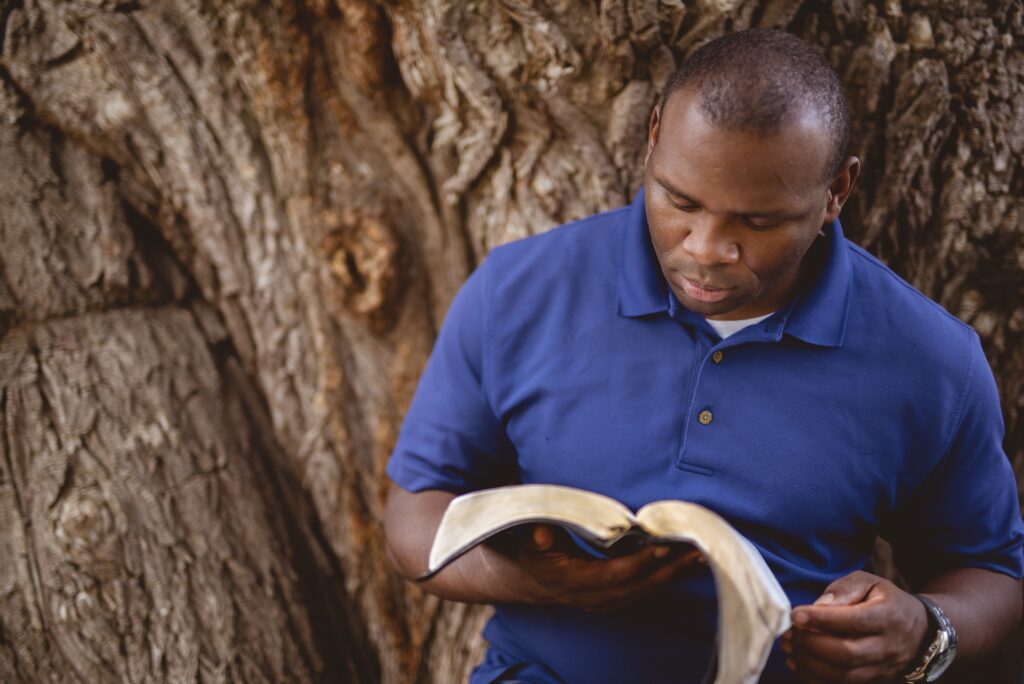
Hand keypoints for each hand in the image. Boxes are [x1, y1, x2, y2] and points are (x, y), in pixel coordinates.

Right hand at [501, 524, 704, 611]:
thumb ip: (536, 535)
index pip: (614, 574)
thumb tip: (543, 534)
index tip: (662, 547)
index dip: (639, 562)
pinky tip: (684, 564)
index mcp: (574, 580)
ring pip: (646, 590)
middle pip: (639, 585)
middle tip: (698, 550)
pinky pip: (645, 590)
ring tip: (701, 554)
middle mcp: (593, 596)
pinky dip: (666, 577)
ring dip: (674, 573)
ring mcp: (605, 601)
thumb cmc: (531, 552)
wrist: (527, 579)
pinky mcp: (614, 599)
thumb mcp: (527, 539)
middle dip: (670, 569)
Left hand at [780, 570, 929, 682]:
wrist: (919, 630)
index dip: (822, 619)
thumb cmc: (886, 601)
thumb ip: (844, 589)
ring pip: (844, 674)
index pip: (854, 621)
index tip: (795, 614)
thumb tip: (818, 606)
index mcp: (888, 616)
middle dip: (811, 643)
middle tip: (788, 633)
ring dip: (810, 663)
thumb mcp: (869, 582)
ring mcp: (882, 668)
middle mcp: (888, 647)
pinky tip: (798, 663)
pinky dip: (816, 677)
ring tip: (789, 646)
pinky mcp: (874, 681)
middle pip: (847, 653)